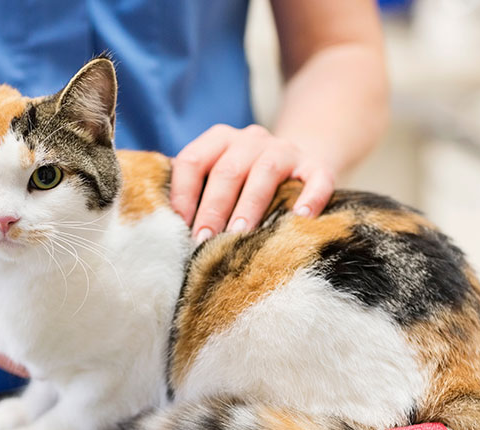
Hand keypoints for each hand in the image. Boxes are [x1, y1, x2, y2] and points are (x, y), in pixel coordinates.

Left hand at [169, 124, 335, 242]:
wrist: (297, 163)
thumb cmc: (243, 182)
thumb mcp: (216, 179)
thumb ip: (194, 194)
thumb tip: (162, 230)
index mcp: (219, 139)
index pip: (192, 161)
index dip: (183, 195)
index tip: (178, 227)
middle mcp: (250, 139)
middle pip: (227, 171)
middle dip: (213, 209)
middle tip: (204, 241)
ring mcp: (285, 150)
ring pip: (265, 172)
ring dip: (250, 206)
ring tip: (240, 235)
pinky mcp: (316, 165)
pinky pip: (316, 178)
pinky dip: (310, 196)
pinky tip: (300, 217)